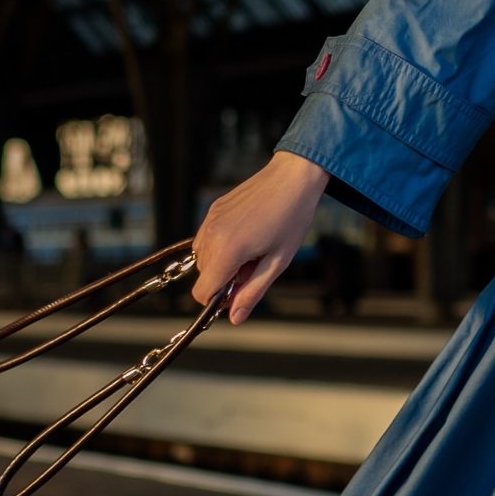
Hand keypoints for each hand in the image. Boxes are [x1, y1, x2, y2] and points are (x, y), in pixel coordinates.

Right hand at [190, 150, 328, 322]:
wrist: (292, 177)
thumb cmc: (291, 218)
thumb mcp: (277, 262)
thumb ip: (252, 292)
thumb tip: (234, 318)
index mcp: (228, 250)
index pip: (201, 292)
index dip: (218, 299)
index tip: (239, 291)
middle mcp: (211, 234)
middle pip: (203, 276)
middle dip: (224, 278)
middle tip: (254, 265)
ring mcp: (209, 220)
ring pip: (202, 258)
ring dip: (222, 262)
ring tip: (251, 249)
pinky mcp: (212, 210)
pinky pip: (206, 238)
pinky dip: (220, 245)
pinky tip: (245, 235)